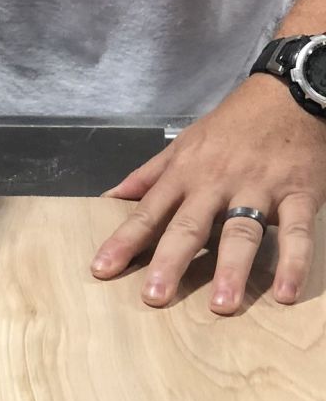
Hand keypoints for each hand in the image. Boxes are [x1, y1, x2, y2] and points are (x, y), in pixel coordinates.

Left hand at [91, 74, 325, 313]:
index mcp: (185, 175)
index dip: (124, 241)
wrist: (288, 94)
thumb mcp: (182, 146)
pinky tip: (285, 294)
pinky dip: (294, 262)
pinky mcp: (299, 194)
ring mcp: (259, 190)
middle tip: (155, 297)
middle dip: (171, 262)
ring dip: (232, 269)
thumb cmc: (229, 127)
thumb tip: (106, 201)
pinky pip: (298, 232)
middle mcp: (217, 184)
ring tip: (222, 306)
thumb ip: (146, 178)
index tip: (102, 269)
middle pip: (190, 227)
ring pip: (242, 232)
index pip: (148, 213)